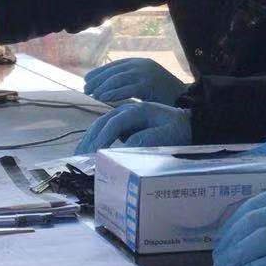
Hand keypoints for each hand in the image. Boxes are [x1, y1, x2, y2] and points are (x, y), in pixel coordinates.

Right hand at [75, 102, 191, 153]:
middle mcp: (129, 110)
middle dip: (91, 138)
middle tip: (80, 155)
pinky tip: (86, 150)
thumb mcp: (168, 135)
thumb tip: (126, 144)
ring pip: (101, 123)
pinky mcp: (124, 123)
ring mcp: (125, 115)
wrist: (187, 124)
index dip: (105, 136)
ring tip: (78, 154)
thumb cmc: (179, 130)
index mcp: (140, 110)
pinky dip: (94, 138)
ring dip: (89, 138)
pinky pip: (105, 128)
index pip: (116, 122)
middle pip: (103, 121)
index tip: (96, 152)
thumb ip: (148, 138)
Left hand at [83, 58, 187, 104]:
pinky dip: (112, 93)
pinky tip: (102, 99)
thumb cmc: (165, 97)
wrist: (187, 101)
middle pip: (113, 71)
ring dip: (102, 87)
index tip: (87, 80)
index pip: (115, 65)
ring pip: (117, 79)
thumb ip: (130, 82)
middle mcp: (142, 65)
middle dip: (98, 80)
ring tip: (92, 95)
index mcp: (141, 63)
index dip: (100, 72)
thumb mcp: (145, 84)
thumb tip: (109, 88)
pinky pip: (125, 88)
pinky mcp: (148, 84)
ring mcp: (145, 73)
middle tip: (86, 88)